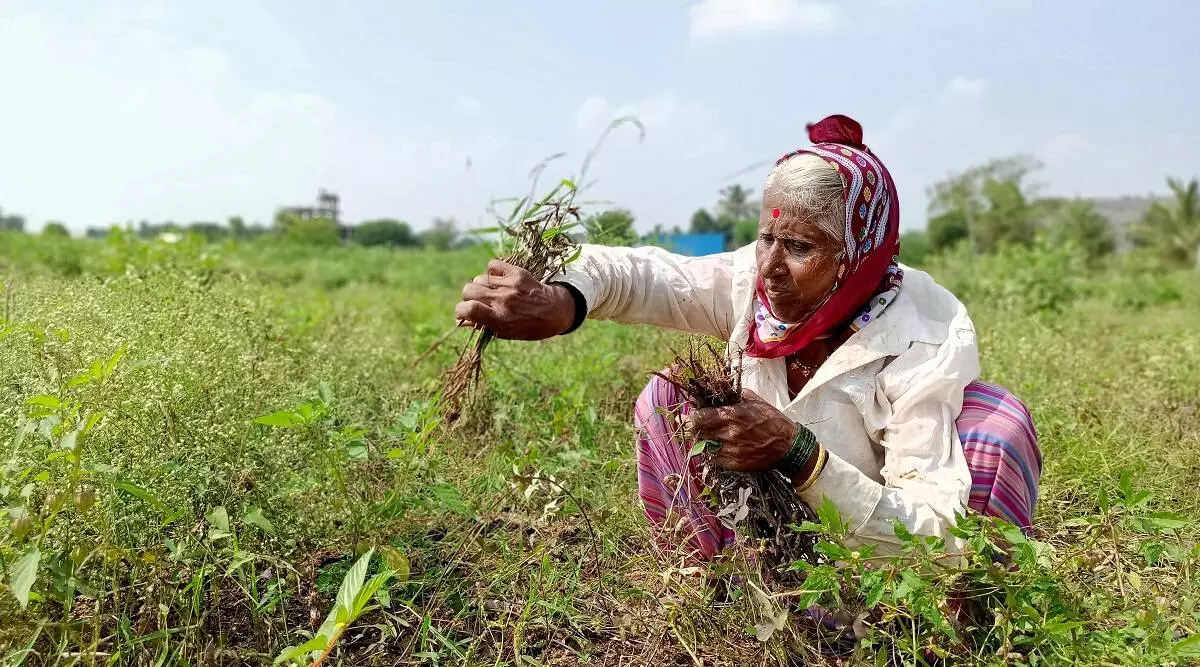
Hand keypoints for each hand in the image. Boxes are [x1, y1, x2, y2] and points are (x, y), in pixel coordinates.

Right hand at [454, 260, 576, 339]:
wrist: (556, 311)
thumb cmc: (529, 326)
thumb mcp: (506, 332)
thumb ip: (483, 325)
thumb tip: (459, 320)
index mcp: (499, 319)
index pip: (468, 309)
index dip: (460, 311)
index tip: (464, 313)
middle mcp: (503, 300)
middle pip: (468, 290)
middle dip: (468, 297)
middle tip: (478, 302)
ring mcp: (510, 285)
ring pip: (478, 279)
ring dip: (480, 286)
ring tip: (491, 292)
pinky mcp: (517, 273)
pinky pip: (492, 265)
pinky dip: (492, 271)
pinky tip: (498, 280)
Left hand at [688, 389, 797, 471]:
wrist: (788, 445)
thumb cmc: (772, 420)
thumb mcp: (754, 400)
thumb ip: (733, 396)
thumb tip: (717, 391)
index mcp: (733, 415)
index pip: (700, 418)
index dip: (696, 416)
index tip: (697, 414)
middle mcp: (729, 434)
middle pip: (700, 432)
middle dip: (699, 427)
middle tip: (703, 424)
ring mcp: (731, 451)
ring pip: (705, 446)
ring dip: (707, 439)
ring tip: (714, 434)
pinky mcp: (734, 463)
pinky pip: (715, 458)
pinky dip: (715, 451)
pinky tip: (723, 445)